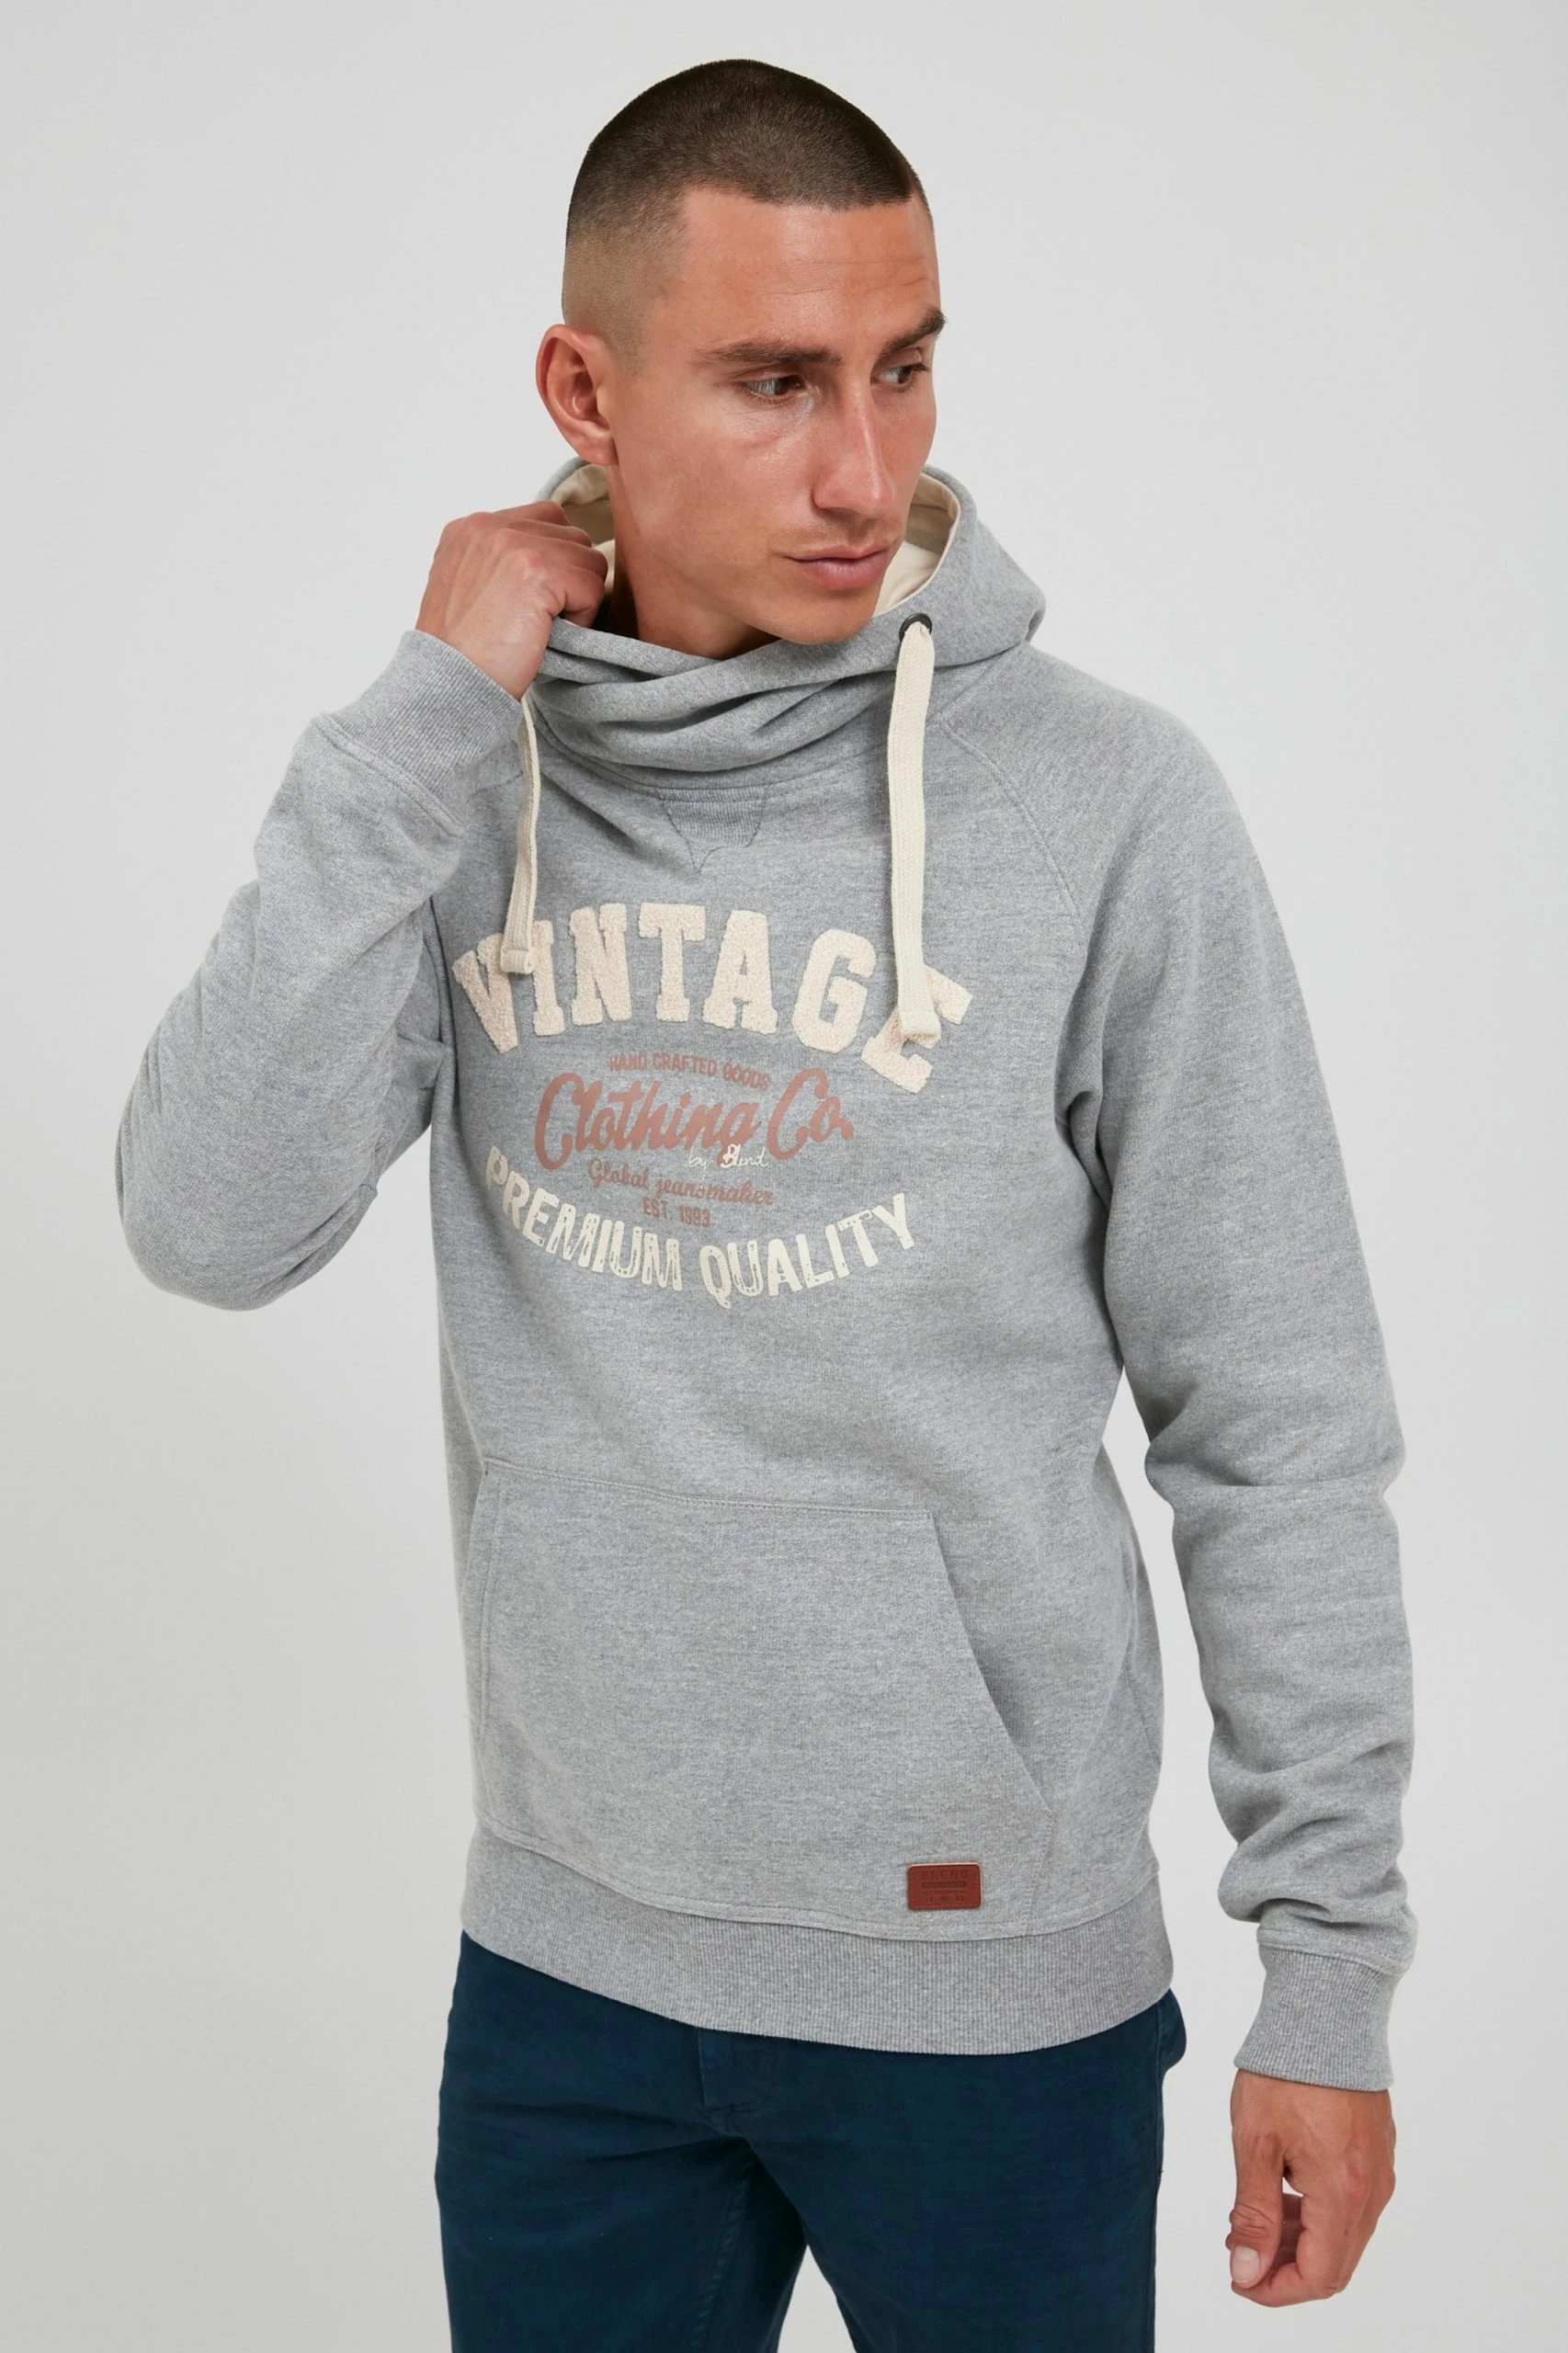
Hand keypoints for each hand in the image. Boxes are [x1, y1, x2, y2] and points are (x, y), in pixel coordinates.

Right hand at [414, 500, 608, 698]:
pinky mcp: (537, 571)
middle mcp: (488, 526)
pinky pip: (593, 586)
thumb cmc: (461, 652)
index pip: (546, 519)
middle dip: (570, 580)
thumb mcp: (468, 587)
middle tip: (540, 619)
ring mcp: (512, 544)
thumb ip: (501, 561)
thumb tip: (558, 557)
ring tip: (543, 627)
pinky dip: (583, 618)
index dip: (556, 562)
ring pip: (589, 560)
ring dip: (578, 599)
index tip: (534, 601)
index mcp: (470, 528)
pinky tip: (551, 635)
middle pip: (574, 536)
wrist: (448, 684)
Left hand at [1226, 2070, 1395, 2303]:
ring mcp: (1380, 2172)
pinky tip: (1281, 2192)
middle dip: (1285, 2269)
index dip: (1276, 2290)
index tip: (1239, 2277)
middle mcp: (1372, 2191)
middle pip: (1335, 2263)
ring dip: (1299, 2241)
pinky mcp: (1377, 2154)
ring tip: (1251, 2219)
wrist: (1325, 2012)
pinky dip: (1317, 2215)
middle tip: (1240, 2250)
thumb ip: (1254, 2214)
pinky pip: (1351, 2206)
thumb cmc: (1287, 2070)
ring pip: (1343, 2236)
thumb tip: (1247, 2270)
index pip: (1318, 2276)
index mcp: (1344, 2193)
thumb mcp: (1256, 2144)